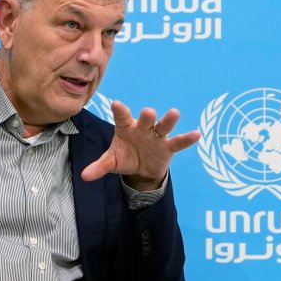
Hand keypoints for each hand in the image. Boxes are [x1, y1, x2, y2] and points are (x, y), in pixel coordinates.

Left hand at [81, 100, 200, 190]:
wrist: (141, 170)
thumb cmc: (125, 157)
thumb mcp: (111, 162)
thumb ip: (99, 167)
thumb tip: (84, 176)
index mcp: (126, 128)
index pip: (121, 117)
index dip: (119, 111)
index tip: (116, 104)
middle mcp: (142, 128)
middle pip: (145, 120)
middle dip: (147, 116)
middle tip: (148, 112)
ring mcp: (156, 136)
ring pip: (162, 126)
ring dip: (168, 120)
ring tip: (174, 113)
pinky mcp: (168, 147)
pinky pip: (178, 142)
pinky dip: (187, 139)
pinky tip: (197, 134)